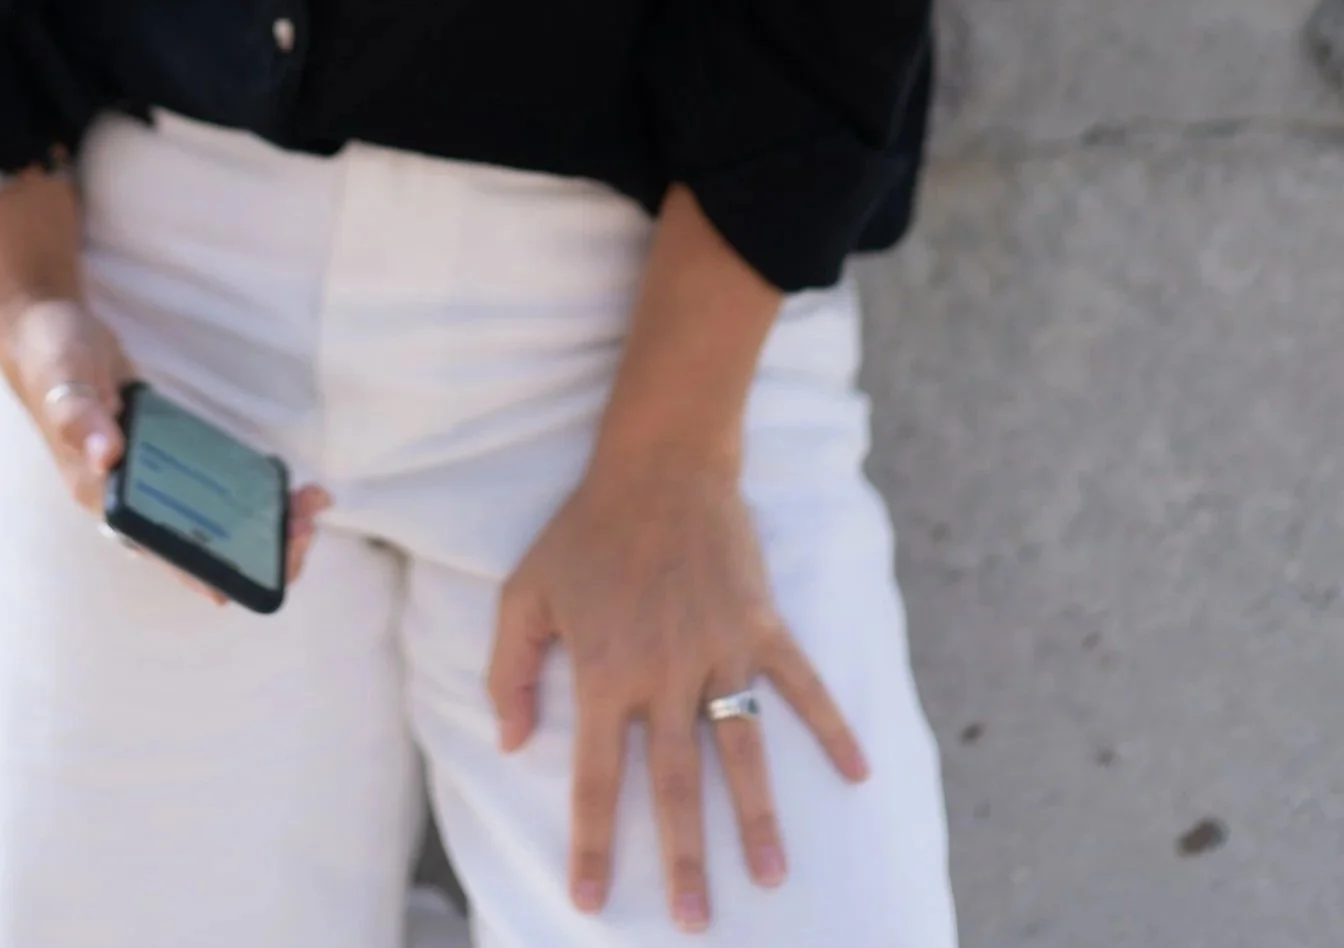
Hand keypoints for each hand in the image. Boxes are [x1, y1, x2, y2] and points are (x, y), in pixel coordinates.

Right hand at [0, 294, 330, 597]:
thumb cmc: (50, 359)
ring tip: (310, 505)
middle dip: (252, 544)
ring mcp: (147, 478)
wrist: (47, 329)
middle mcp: (126, 497)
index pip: (155, 547)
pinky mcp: (163, 455)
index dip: (199, 569)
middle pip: (193, 542)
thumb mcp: (63, 380)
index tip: (246, 583)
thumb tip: (109, 455)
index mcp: (100, 493)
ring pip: (208, 519)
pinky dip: (247, 489)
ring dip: (260, 520)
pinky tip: (283, 483)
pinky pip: (209, 486)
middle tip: (304, 526)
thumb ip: (80, 417)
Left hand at [487, 451, 867, 931]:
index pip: (593, 777)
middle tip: (695, 923)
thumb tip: (507, 743)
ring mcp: (719, 649)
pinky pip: (802, 686)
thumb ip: (510, 669)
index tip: (590, 902)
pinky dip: (832, 728)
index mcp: (603, 670)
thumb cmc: (585, 531)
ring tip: (771, 878)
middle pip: (674, 784)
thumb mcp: (526, 591)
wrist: (658, 464)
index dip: (591, 843)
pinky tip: (859, 773)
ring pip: (741, 751)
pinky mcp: (761, 625)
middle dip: (684, 859)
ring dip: (757, 819)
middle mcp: (663, 672)